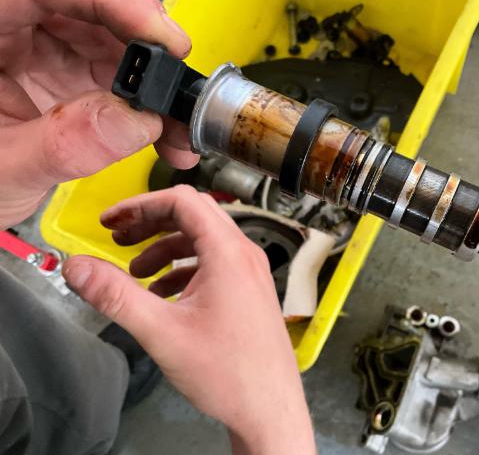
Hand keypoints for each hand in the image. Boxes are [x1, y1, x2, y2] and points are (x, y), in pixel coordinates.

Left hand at [0, 0, 197, 228]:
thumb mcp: (5, 170)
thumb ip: (64, 145)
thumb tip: (135, 120)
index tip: (157, 34)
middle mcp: (12, 30)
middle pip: (90, 8)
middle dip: (146, 46)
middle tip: (178, 84)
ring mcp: (42, 50)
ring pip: (113, 39)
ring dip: (156, 82)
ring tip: (180, 124)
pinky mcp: (68, 74)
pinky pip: (119, 73)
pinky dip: (150, 103)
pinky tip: (167, 130)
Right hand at [62, 186, 316, 454]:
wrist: (270, 409)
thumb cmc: (226, 373)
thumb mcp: (161, 332)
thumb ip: (116, 295)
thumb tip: (77, 267)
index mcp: (228, 253)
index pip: (183, 201)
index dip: (141, 204)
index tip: (111, 220)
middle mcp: (244, 255)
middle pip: (194, 216)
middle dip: (151, 223)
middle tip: (117, 238)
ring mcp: (251, 273)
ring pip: (203, 241)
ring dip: (166, 248)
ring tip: (135, 271)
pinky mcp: (250, 291)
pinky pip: (214, 264)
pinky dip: (184, 268)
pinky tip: (162, 293)